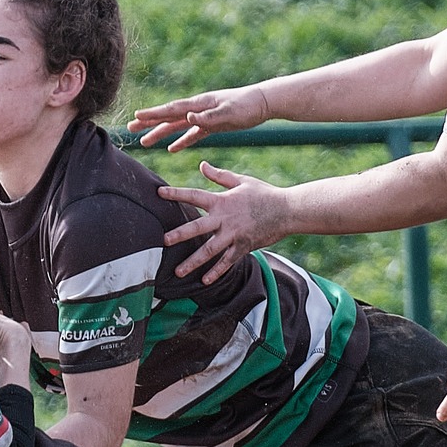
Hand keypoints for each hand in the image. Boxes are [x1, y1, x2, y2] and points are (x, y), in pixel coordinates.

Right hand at [127, 85, 271, 149]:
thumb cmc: (246, 106)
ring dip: (160, 133)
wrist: (262, 103)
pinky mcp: (211, 125)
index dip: (153, 114)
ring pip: (176, 126)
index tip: (136, 117)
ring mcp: (203, 116)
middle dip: (148, 123)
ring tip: (144, 142)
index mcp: (199, 104)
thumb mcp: (228, 113)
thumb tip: (189, 116)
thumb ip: (208, 116)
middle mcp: (197, 109)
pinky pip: (192, 134)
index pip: (171, 109)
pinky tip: (172, 149)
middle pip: (168, 116)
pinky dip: (181, 141)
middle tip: (129, 128)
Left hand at [156, 163, 287, 282]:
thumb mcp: (241, 180)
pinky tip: (204, 281)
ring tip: (178, 272)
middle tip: (163, 241)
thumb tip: (202, 165)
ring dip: (193, 262)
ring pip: (209, 251)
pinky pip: (227, 262)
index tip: (159, 194)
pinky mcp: (243, 247)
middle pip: (197, 228)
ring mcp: (234, 235)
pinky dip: (216, 272)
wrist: (287, 211)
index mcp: (222, 201)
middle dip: (179, 235)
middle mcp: (225, 219)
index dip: (176, 194)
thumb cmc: (264, 193)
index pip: (194, 196)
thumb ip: (219, 176)